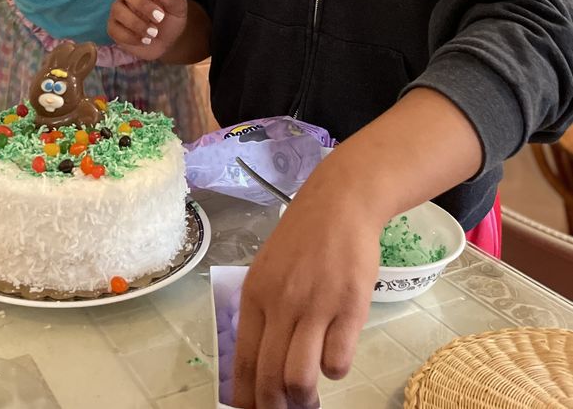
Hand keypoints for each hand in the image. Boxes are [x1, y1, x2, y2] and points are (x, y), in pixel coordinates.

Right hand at [107, 0, 188, 60]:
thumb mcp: (178, 8)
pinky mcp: (114, 28)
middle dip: (143, 4)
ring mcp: (118, 11)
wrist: (168, 42)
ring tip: (153, 33)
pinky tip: (145, 40)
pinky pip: (114, 29)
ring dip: (136, 23)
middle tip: (160, 18)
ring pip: (117, 9)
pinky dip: (130, 37)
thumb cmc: (171, 19)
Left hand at [233, 169, 381, 407]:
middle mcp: (280, 303)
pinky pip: (338, 361)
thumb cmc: (304, 239)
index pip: (243, 363)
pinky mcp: (350, 306)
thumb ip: (264, 312)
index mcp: (255, 295)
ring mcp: (316, 306)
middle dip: (276, 408)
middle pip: (269, 378)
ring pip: (300, 378)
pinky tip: (335, 355)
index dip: (247, 400)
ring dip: (306, 398)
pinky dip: (335, 370)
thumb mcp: (269, 270)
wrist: (340, 204)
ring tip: (311, 397)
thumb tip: (260, 366)